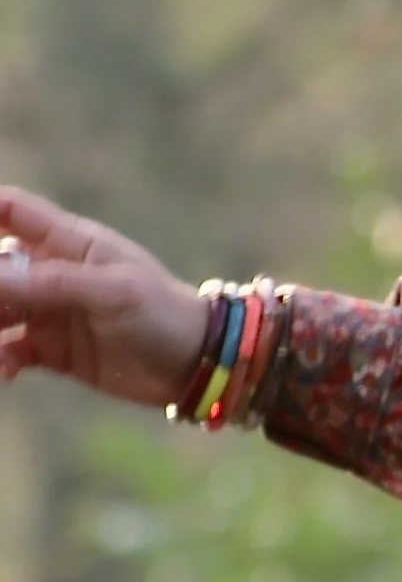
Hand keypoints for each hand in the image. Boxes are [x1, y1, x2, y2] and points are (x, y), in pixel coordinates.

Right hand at [0, 186, 212, 410]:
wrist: (200, 364)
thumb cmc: (167, 314)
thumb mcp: (115, 291)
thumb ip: (54, 282)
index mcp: (70, 242)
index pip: (10, 209)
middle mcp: (51, 271)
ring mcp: (49, 311)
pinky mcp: (51, 349)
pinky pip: (8, 350)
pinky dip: (0, 359)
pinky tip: (6, 372)